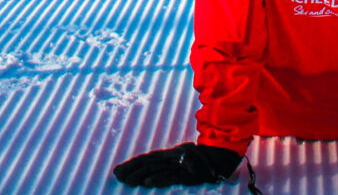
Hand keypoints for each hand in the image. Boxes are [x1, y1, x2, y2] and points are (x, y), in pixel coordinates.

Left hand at [113, 142, 240, 187]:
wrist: (221, 157)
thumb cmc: (203, 162)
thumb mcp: (185, 162)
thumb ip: (171, 168)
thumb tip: (153, 174)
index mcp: (170, 155)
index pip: (147, 159)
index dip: (133, 164)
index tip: (119, 170)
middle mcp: (171, 157)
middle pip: (148, 162)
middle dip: (131, 168)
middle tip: (116, 174)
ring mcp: (178, 164)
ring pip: (155, 169)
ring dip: (139, 174)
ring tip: (126, 179)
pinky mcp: (185, 173)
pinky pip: (169, 176)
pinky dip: (158, 178)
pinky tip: (146, 182)